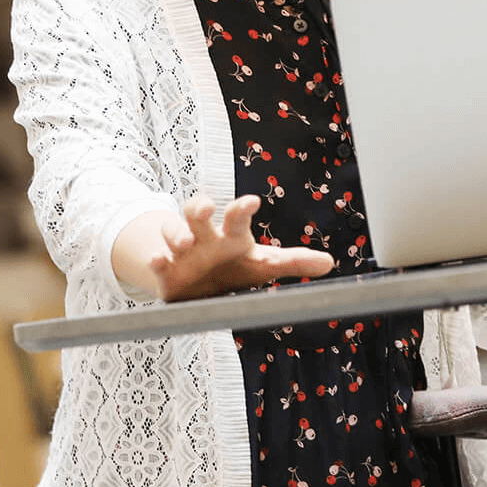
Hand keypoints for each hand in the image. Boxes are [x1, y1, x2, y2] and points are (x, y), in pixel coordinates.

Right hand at [148, 195, 334, 301]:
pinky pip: (158, 262)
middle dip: (200, 207)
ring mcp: (182, 251)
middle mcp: (205, 236)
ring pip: (175, 231)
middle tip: (207, 209)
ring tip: (184, 242)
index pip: (236, 215)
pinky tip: (157, 260)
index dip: (243, 207)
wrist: (197, 285)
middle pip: (197, 212)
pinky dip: (156, 260)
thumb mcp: (263, 265)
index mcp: (232, 234)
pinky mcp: (166, 270)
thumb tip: (330, 263)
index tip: (253, 201)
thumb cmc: (235, 267)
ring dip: (177, 233)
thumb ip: (294, 262)